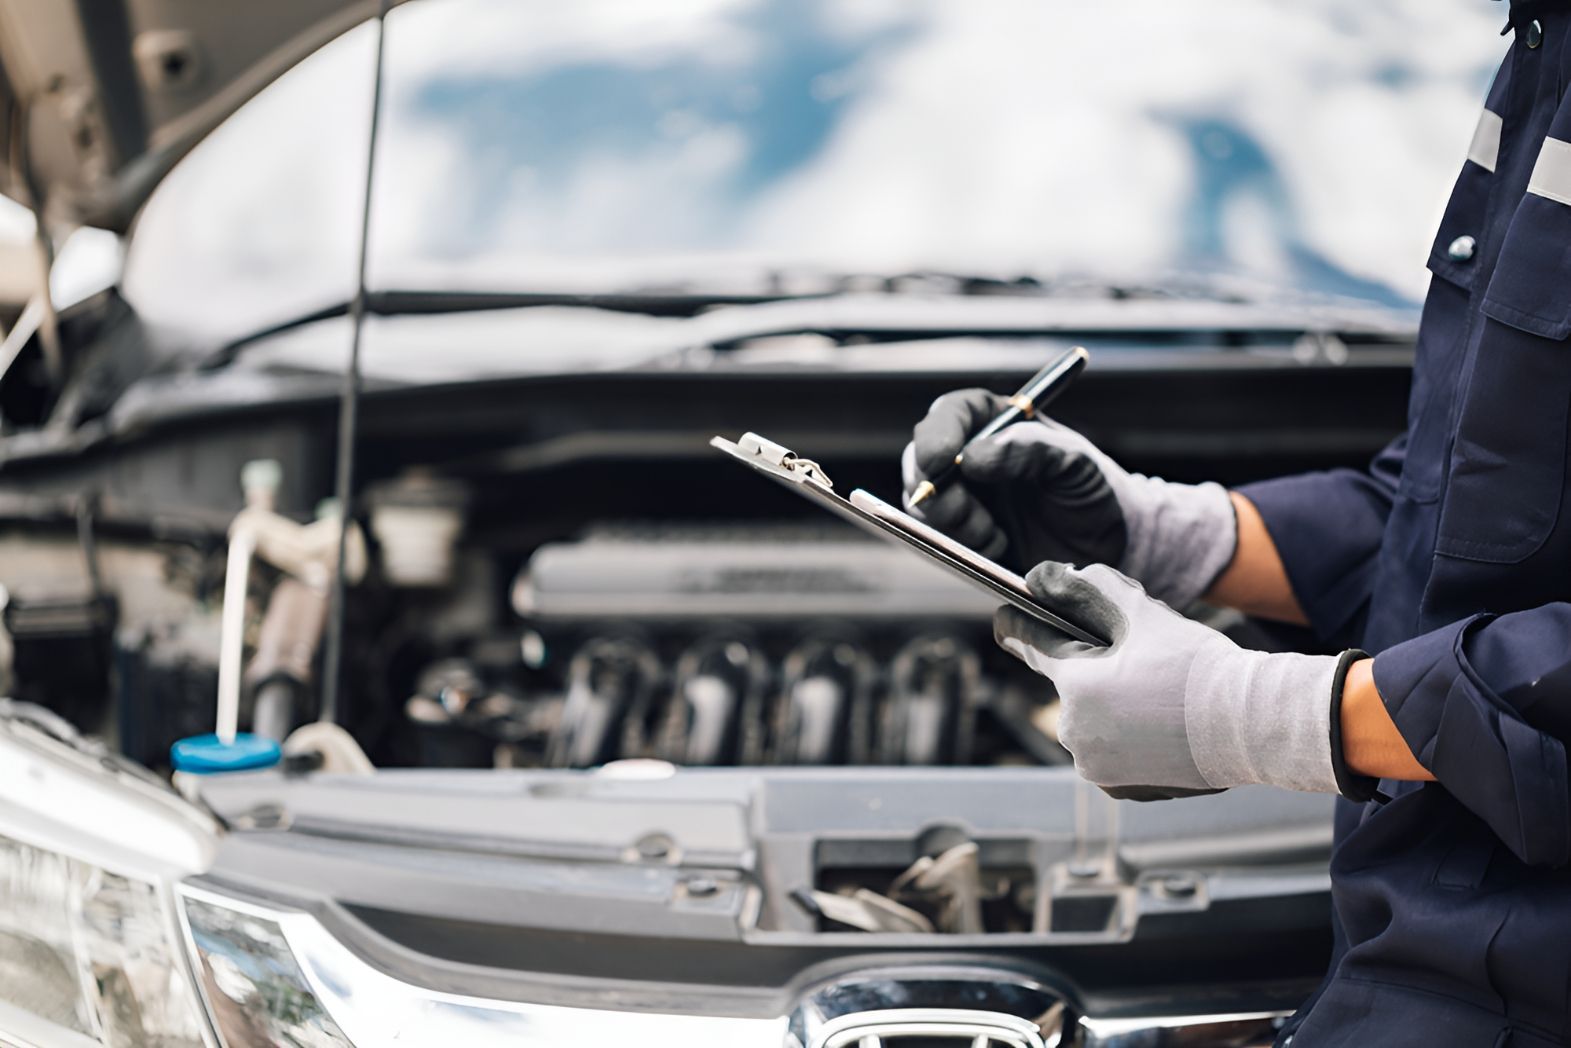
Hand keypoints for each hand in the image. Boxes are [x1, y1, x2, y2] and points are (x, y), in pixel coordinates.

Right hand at [903, 389, 1237, 607]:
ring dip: (952, 523)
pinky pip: (934, 538)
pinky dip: (960, 547)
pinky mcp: (960, 536)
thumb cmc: (1094, 493)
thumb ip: (1031, 450)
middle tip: (967, 512)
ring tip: (995, 537)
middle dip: (936, 489)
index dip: (937, 433)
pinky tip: (996, 548)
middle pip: (921, 460)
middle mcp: (970, 456)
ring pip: (922, 503)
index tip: (941, 459)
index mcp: (996, 424)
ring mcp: (961, 496)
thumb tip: (975, 456)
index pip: (952, 414)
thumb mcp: (1075, 464)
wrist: (1108, 548)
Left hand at [994, 561, 1343, 795]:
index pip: (1029, 643)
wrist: (1253, 727)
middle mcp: (1074, 732)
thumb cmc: (1199, 668)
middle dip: (1091, 666)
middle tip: (1137, 657)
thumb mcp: (1139, 612)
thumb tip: (1041, 577)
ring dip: (1108, 704)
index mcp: (1074, 686)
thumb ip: (1084, 588)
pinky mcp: (1120, 789)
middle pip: (1068, 683)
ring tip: (1156, 694)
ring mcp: (1096, 767)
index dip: (1020, 622)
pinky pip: (1109, 751)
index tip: (1008, 616)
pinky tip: (1161, 725)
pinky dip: (1127, 737)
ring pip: (1089, 718)